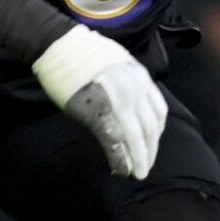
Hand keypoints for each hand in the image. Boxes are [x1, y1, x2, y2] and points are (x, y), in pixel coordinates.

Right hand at [33, 26, 168, 178]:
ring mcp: (118, 102)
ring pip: (136, 138)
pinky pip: (114, 141)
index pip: (158, 113)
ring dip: (138, 158)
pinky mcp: (99, 114)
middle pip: (150, 129)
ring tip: (137, 172)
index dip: (156, 135)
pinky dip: (120, 159)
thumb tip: (130, 104)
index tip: (151, 147)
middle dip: (149, 151)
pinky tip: (121, 170)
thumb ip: (129, 84)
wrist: (60, 48)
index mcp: (141, 78)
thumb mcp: (117, 64)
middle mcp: (135, 90)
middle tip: (145, 167)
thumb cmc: (83, 54)